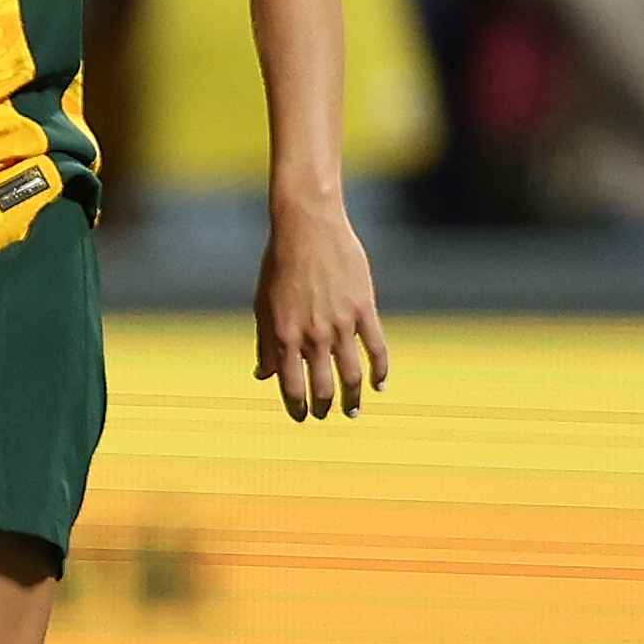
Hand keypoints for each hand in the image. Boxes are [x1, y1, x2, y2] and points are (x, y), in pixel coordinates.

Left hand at [253, 190, 389, 420]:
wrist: (308, 227)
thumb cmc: (279, 264)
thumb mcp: (263, 304)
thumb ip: (264, 343)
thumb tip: (262, 375)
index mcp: (283, 335)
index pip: (291, 386)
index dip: (297, 407)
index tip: (302, 416)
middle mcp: (312, 335)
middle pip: (323, 386)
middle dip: (326, 407)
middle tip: (329, 415)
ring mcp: (340, 324)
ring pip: (351, 374)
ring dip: (353, 398)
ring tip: (353, 411)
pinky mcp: (364, 309)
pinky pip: (377, 349)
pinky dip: (380, 371)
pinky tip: (379, 384)